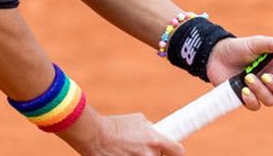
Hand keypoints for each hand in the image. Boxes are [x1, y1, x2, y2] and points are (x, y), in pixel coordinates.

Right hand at [64, 111, 184, 155]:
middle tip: (141, 149)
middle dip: (154, 154)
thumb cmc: (115, 125)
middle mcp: (150, 155)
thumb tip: (156, 132)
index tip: (174, 154)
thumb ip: (150, 128)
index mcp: (155, 141)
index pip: (178, 152)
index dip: (177, 153)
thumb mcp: (137, 120)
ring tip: (127, 150)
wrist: (94, 135)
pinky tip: (121, 153)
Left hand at [205, 36, 272, 110]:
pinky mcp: (247, 99)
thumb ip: (269, 44)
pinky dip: (251, 99)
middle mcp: (272, 80)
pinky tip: (242, 89)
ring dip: (260, 90)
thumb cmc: (238, 48)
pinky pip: (256, 106)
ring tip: (247, 77)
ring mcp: (260, 91)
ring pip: (271, 101)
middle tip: (265, 76)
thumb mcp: (254, 43)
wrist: (216, 57)